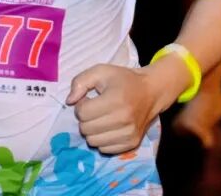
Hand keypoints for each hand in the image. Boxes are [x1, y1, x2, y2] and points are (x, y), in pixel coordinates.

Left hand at [67, 58, 190, 153]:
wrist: (151, 91)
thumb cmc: (123, 80)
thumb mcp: (100, 71)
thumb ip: (80, 82)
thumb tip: (69, 101)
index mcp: (115, 100)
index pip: (82, 113)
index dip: (81, 104)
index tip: (90, 99)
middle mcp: (123, 120)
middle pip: (85, 129)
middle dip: (85, 118)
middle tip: (95, 109)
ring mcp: (129, 134)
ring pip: (93, 141)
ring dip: (92, 130)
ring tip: (101, 118)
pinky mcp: (132, 144)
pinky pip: (104, 149)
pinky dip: (102, 140)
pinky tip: (109, 127)